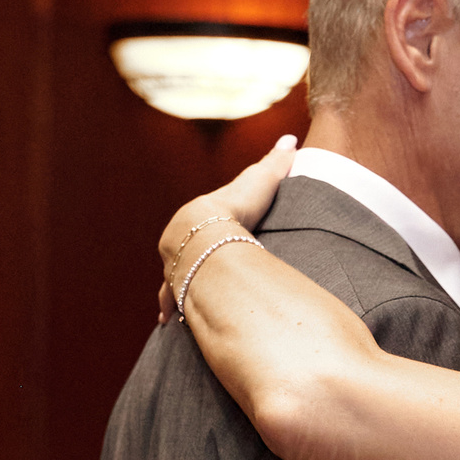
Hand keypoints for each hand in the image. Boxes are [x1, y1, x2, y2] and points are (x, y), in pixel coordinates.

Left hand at [159, 134, 297, 320]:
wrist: (206, 228)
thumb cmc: (235, 205)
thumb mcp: (261, 180)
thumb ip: (277, 162)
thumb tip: (291, 139)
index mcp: (202, 217)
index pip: (204, 222)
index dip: (208, 230)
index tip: (208, 237)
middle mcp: (186, 239)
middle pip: (186, 249)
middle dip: (188, 259)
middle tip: (192, 271)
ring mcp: (179, 262)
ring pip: (175, 275)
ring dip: (176, 287)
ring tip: (177, 305)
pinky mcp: (178, 284)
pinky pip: (173, 296)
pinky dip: (171, 306)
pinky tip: (168, 319)